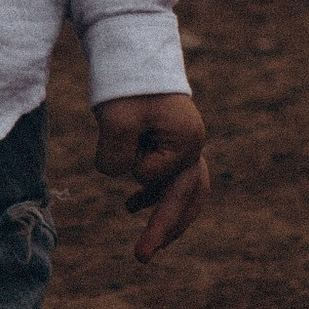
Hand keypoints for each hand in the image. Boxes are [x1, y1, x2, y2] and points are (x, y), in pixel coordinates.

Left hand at [94, 91, 208, 263]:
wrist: (134, 51)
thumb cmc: (128, 83)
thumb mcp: (115, 119)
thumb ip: (115, 156)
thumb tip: (123, 177)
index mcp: (186, 140)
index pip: (155, 174)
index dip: (132, 164)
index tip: (123, 139)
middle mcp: (193, 145)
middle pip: (186, 196)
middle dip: (164, 228)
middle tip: (142, 257)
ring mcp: (185, 145)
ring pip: (185, 192)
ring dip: (167, 217)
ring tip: (148, 248)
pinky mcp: (171, 143)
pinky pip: (171, 179)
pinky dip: (153, 196)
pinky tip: (129, 207)